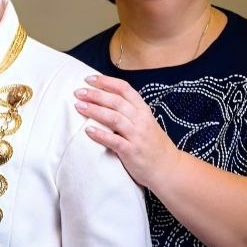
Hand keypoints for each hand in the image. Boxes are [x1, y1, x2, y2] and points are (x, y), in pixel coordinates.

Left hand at [74, 73, 178, 188]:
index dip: (106, 82)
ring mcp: (137, 136)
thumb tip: (105, 100)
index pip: (124, 89)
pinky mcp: (132, 151)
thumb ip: (129, 112)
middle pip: (116, 101)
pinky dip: (101, 135)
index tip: (89, 79)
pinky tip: (88, 131)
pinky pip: (114, 141)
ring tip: (79, 106)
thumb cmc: (152, 145)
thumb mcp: (145, 122)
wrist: (168, 167)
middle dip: (95, 94)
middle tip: (78, 92)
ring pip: (114, 118)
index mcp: (143, 110)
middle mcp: (141, 120)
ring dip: (95, 111)